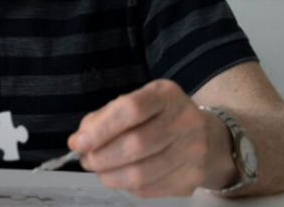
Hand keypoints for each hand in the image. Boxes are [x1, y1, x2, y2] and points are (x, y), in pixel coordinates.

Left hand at [68, 80, 228, 197]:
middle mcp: (186, 120)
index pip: (131, 109)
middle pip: (136, 144)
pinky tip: (121, 177)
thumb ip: (104, 118)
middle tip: (86, 160)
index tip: (78, 142)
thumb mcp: (135, 104)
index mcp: (166, 95)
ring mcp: (193, 151)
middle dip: (102, 157)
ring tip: (100, 171)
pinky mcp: (193, 177)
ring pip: (142, 173)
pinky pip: (151, 189)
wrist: (205, 136)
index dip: (101, 129)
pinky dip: (128, 187)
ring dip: (111, 176)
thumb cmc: (158, 117)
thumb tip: (79, 142)